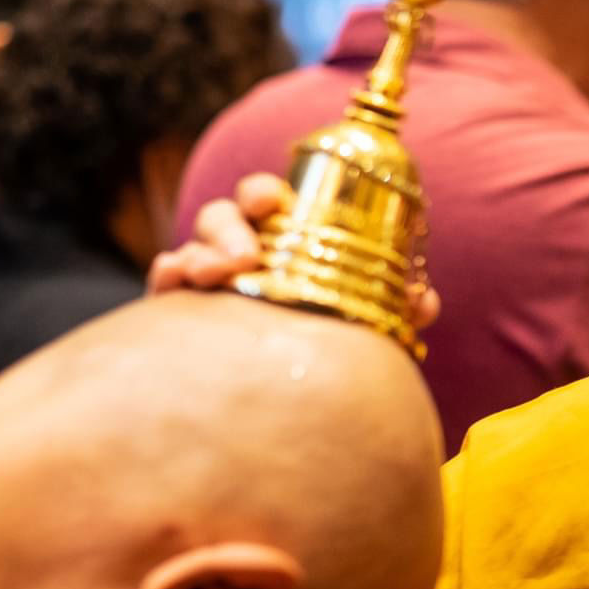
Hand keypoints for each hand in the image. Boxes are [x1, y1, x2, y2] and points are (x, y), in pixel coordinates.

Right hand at [146, 173, 440, 329]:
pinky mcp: (180, 310)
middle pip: (222, 216)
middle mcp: (240, 251)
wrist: (276, 395)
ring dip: (199, 254)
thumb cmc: (321, 338)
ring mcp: (206, 279)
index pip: (266, 201)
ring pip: (192, 247)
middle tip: (242, 254)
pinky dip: (168, 274)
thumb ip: (390, 307)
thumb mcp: (359, 319)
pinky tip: (175, 281)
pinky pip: (165, 281)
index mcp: (282, 238)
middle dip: (228, 225)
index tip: (271, 200)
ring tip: (214, 274)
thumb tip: (423, 300)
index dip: (262, 193)